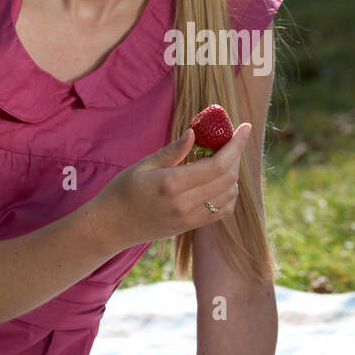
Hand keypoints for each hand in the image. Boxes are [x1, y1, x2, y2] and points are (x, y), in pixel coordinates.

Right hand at [93, 122, 252, 249]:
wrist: (110, 226)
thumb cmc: (121, 191)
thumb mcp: (142, 165)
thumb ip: (172, 151)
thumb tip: (195, 132)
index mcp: (171, 184)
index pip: (218, 164)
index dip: (236, 145)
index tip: (244, 127)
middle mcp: (184, 203)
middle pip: (228, 178)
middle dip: (235, 155)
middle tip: (229, 141)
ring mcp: (189, 218)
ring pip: (229, 194)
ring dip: (232, 174)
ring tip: (219, 160)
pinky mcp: (190, 227)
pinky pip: (222, 210)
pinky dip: (227, 193)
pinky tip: (217, 182)